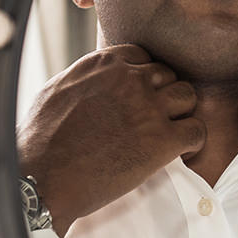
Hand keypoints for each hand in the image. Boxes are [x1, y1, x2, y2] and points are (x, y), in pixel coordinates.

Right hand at [17, 44, 203, 234]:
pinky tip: (181, 154)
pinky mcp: (162, 141)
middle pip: (168, 75)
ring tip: (169, 135)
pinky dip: (193, 143)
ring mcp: (149, 108)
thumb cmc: (39, 143)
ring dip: (181, 115)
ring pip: (188, 97)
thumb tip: (93, 81)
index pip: (142, 57)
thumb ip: (84, 79)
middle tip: (153, 121)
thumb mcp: (55, 91)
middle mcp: (130, 79)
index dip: (143, 79)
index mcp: (104, 64)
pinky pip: (197, 131)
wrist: (43, 180)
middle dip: (163, 96)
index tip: (138, 99)